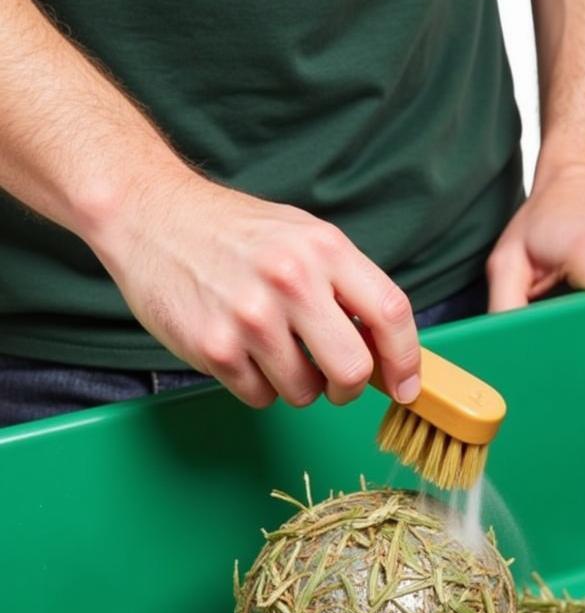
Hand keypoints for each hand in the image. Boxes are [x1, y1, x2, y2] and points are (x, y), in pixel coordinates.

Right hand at [88, 170, 420, 407]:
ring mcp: (250, 316)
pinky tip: (242, 350)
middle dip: (349, 387)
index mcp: (325, 250)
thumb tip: (388, 351)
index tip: (406, 387)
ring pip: (305, 392)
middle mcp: (291, 281)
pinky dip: (259, 385)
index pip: (392, 315)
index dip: (406, 361)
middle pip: (353, 370)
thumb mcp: (306, 238)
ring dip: (297, 385)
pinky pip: (261, 397)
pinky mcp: (213, 347)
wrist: (150, 215)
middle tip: (335, 381)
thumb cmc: (237, 234)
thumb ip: (350, 287)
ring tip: (273, 349)